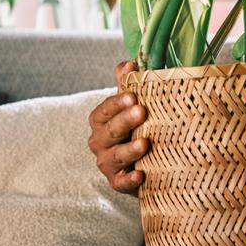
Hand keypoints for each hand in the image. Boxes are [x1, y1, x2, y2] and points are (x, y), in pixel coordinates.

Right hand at [87, 60, 148, 195]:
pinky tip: (141, 174)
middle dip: (125, 121)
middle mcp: (100, 142)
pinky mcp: (118, 182)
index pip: (104, 110)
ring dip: (129, 150)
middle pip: (110, 131)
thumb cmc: (136, 127)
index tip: (133, 96)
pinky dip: (130, 180)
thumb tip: (129, 62)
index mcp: (101, 121)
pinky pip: (121, 183)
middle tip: (142, 112)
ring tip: (145, 143)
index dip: (117, 103)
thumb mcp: (132, 106)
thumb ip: (128, 86)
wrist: (144, 162)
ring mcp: (107, 163)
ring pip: (115, 156)